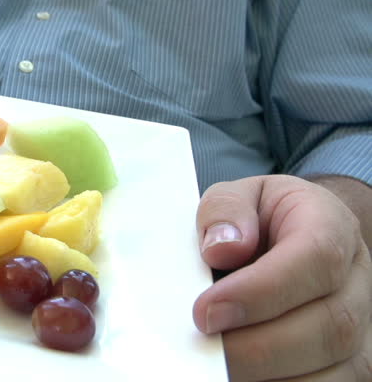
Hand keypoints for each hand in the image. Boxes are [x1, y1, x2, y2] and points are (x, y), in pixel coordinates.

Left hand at [193, 175, 371, 380]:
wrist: (294, 235)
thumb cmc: (261, 219)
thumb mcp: (236, 195)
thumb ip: (225, 211)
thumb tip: (222, 248)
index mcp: (331, 227)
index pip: (315, 259)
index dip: (260, 291)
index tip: (206, 311)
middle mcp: (357, 282)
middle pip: (330, 326)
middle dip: (257, 346)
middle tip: (204, 345)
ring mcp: (363, 329)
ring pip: (335, 371)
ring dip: (270, 376)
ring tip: (216, 367)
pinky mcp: (351, 364)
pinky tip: (242, 378)